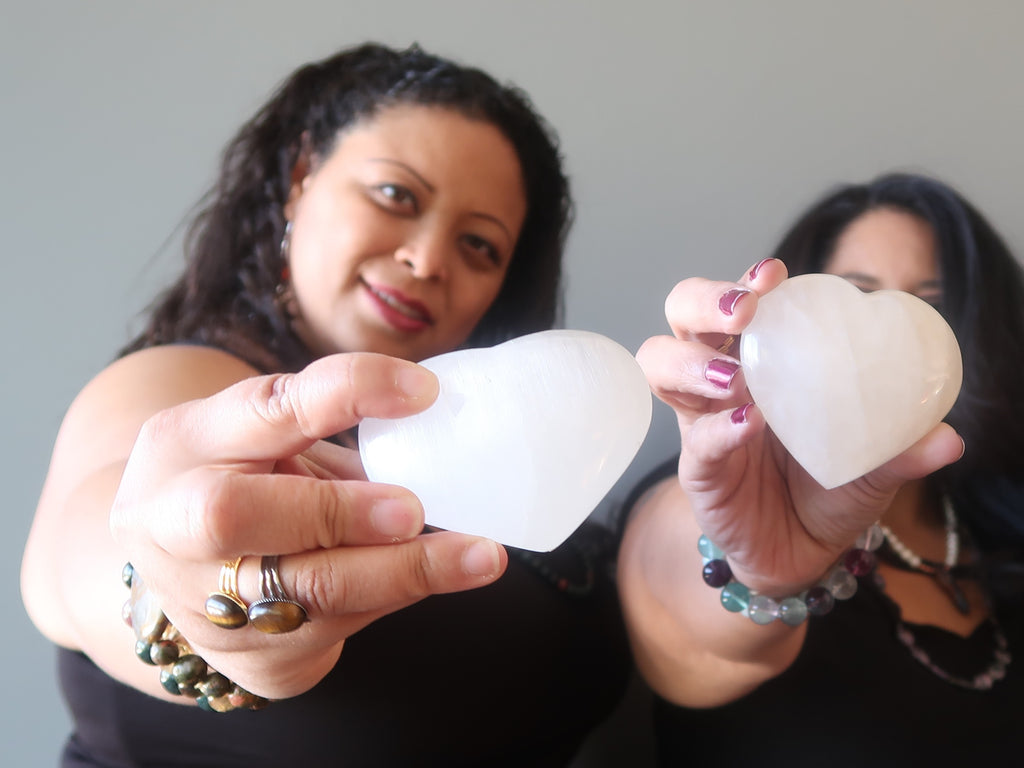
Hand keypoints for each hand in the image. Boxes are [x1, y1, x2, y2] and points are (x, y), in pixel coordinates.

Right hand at [110, 352, 505, 697]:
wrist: (178, 566)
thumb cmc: (247, 479)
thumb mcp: (267, 441)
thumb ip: (329, 436)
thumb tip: (435, 427)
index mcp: (183, 443)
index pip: (263, 407)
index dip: (345, 393)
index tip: (423, 392)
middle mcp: (171, 523)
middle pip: (236, 516)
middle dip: (335, 510)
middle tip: (413, 509)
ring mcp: (202, 601)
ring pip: (302, 593)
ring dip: (402, 572)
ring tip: (479, 556)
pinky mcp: (248, 657)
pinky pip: (333, 630)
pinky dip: (395, 596)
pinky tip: (443, 576)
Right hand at [637, 258, 963, 593]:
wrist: (801, 552)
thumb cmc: (829, 489)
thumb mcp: (872, 464)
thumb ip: (901, 449)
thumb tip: (949, 437)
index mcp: (761, 360)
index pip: (737, 304)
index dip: (744, 281)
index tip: (772, 274)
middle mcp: (721, 380)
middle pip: (680, 317)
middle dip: (702, 302)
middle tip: (742, 311)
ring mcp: (701, 420)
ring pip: (660, 364)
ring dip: (693, 361)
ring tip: (735, 377)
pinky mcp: (697, 468)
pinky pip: (696, 440)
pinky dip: (720, 430)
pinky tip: (749, 426)